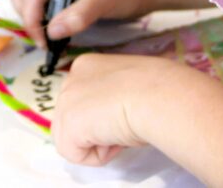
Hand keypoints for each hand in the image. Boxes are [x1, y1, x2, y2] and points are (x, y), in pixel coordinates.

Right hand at [6, 0, 154, 46]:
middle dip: (28, 17)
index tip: (45, 43)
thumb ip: (80, 14)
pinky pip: (38, 2)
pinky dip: (40, 17)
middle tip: (46, 40)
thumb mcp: (106, 0)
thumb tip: (52, 32)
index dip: (33, 19)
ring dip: (31, 18)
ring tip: (50, 36)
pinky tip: (56, 30)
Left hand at [52, 53, 182, 165]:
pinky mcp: (66, 125)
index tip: (127, 113)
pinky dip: (98, 156)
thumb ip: (113, 96)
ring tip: (121, 131)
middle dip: (98, 129)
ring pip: (72, 139)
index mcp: (87, 66)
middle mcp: (70, 79)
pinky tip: (115, 139)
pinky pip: (75, 154)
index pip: (84, 101)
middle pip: (74, 119)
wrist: (157, 95)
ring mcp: (65, 101)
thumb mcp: (130, 86)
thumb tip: (114, 117)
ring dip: (98, 143)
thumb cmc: (157, 89)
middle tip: (125, 125)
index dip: (106, 115)